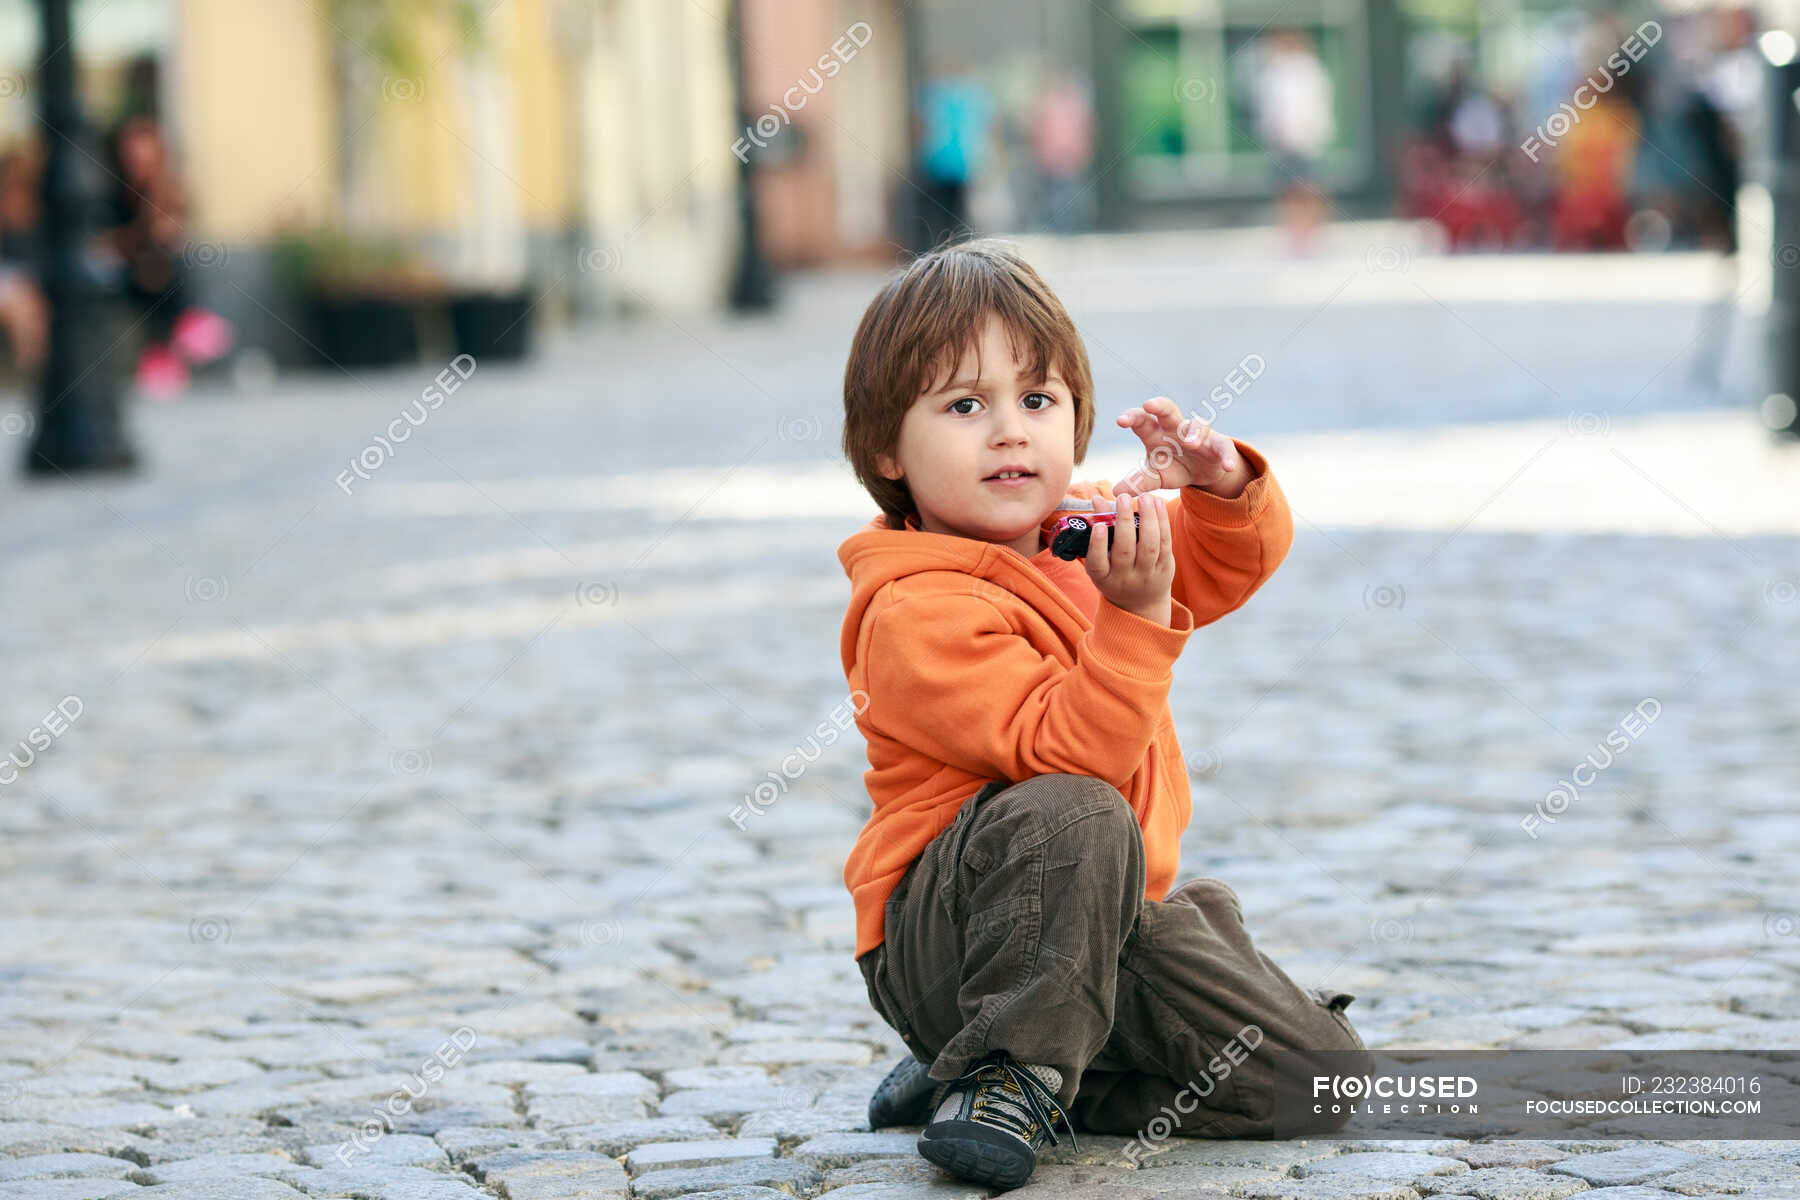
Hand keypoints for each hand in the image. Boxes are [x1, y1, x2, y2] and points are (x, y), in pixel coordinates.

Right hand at [1084, 493, 1172, 623]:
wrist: (1141, 601)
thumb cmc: (1114, 572)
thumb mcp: (1102, 559)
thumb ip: (1099, 529)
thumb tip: (1097, 499)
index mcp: (1103, 578)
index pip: (1098, 563)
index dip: (1097, 545)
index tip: (1099, 525)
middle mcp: (1124, 579)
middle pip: (1125, 551)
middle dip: (1124, 522)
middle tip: (1122, 497)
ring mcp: (1147, 575)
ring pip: (1149, 546)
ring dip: (1148, 519)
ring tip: (1144, 497)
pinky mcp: (1165, 568)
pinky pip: (1165, 543)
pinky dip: (1162, 522)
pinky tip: (1158, 504)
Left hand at [1112, 396, 1241, 496]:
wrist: (1200, 473)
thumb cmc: (1172, 467)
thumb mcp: (1155, 477)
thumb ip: (1138, 482)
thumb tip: (1117, 493)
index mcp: (1155, 433)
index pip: (1142, 420)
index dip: (1132, 417)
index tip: (1120, 420)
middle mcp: (1176, 428)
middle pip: (1168, 410)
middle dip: (1159, 406)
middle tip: (1149, 405)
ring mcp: (1199, 434)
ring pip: (1197, 425)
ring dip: (1194, 432)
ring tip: (1190, 442)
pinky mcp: (1219, 445)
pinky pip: (1224, 447)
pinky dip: (1227, 456)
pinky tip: (1228, 467)